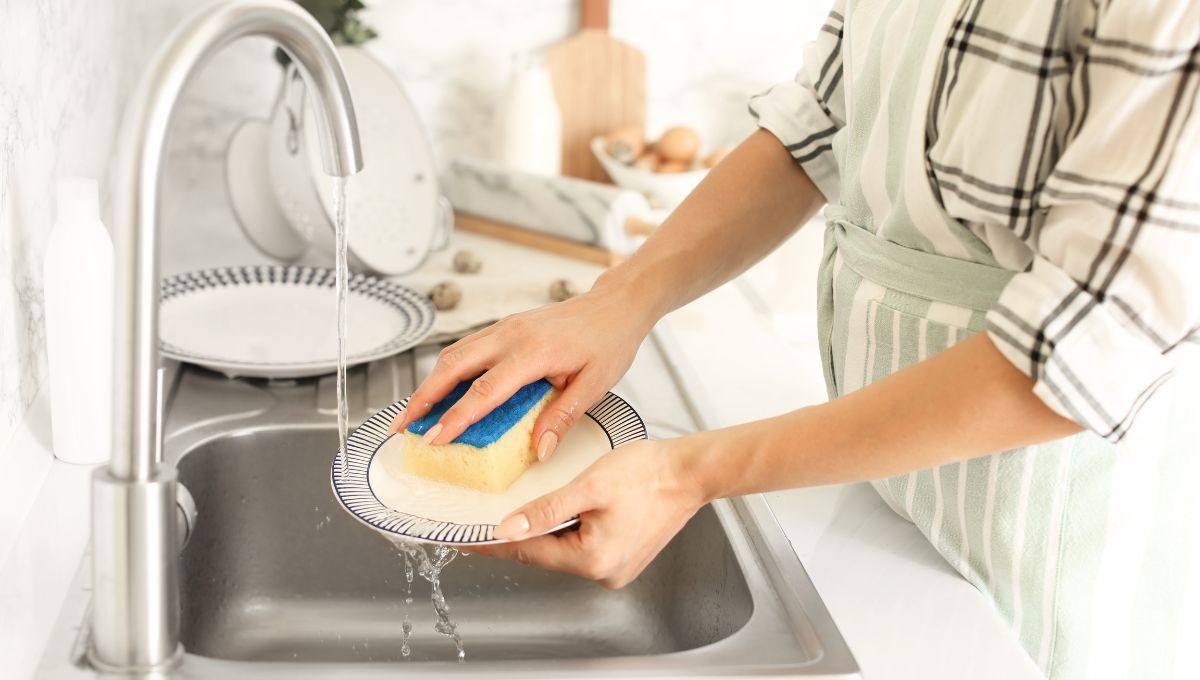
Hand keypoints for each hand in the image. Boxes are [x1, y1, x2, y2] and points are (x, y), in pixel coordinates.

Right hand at [388, 286, 655, 459]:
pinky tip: (440, 391)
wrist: (614, 306)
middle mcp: (510, 336)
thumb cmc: (608, 343)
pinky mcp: (504, 328)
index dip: (455, 418)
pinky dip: (446, 371)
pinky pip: (466, 349)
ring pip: (453, 355)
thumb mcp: (594, 385)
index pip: (484, 391)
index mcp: (532, 352)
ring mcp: (504, 328)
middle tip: (402, 427)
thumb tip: (538, 451)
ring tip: (412, 414)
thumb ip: (562, 417)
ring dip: (429, 384)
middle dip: (422, 398)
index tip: (434, 440)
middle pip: (452, 367)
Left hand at [461, 439, 705, 588]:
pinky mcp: (624, 555)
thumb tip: (506, 530)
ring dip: (544, 529)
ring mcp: (616, 567)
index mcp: (594, 559)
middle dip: (518, 533)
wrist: (691, 471)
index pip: (527, 551)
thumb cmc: (649, 473)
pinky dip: (567, 529)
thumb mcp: (588, 486)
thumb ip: (545, 510)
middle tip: (484, 517)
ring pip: (563, 548)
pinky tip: (560, 511)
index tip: (462, 537)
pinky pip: (583, 544)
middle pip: (544, 552)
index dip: (491, 542)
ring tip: (520, 509)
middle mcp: (605, 571)